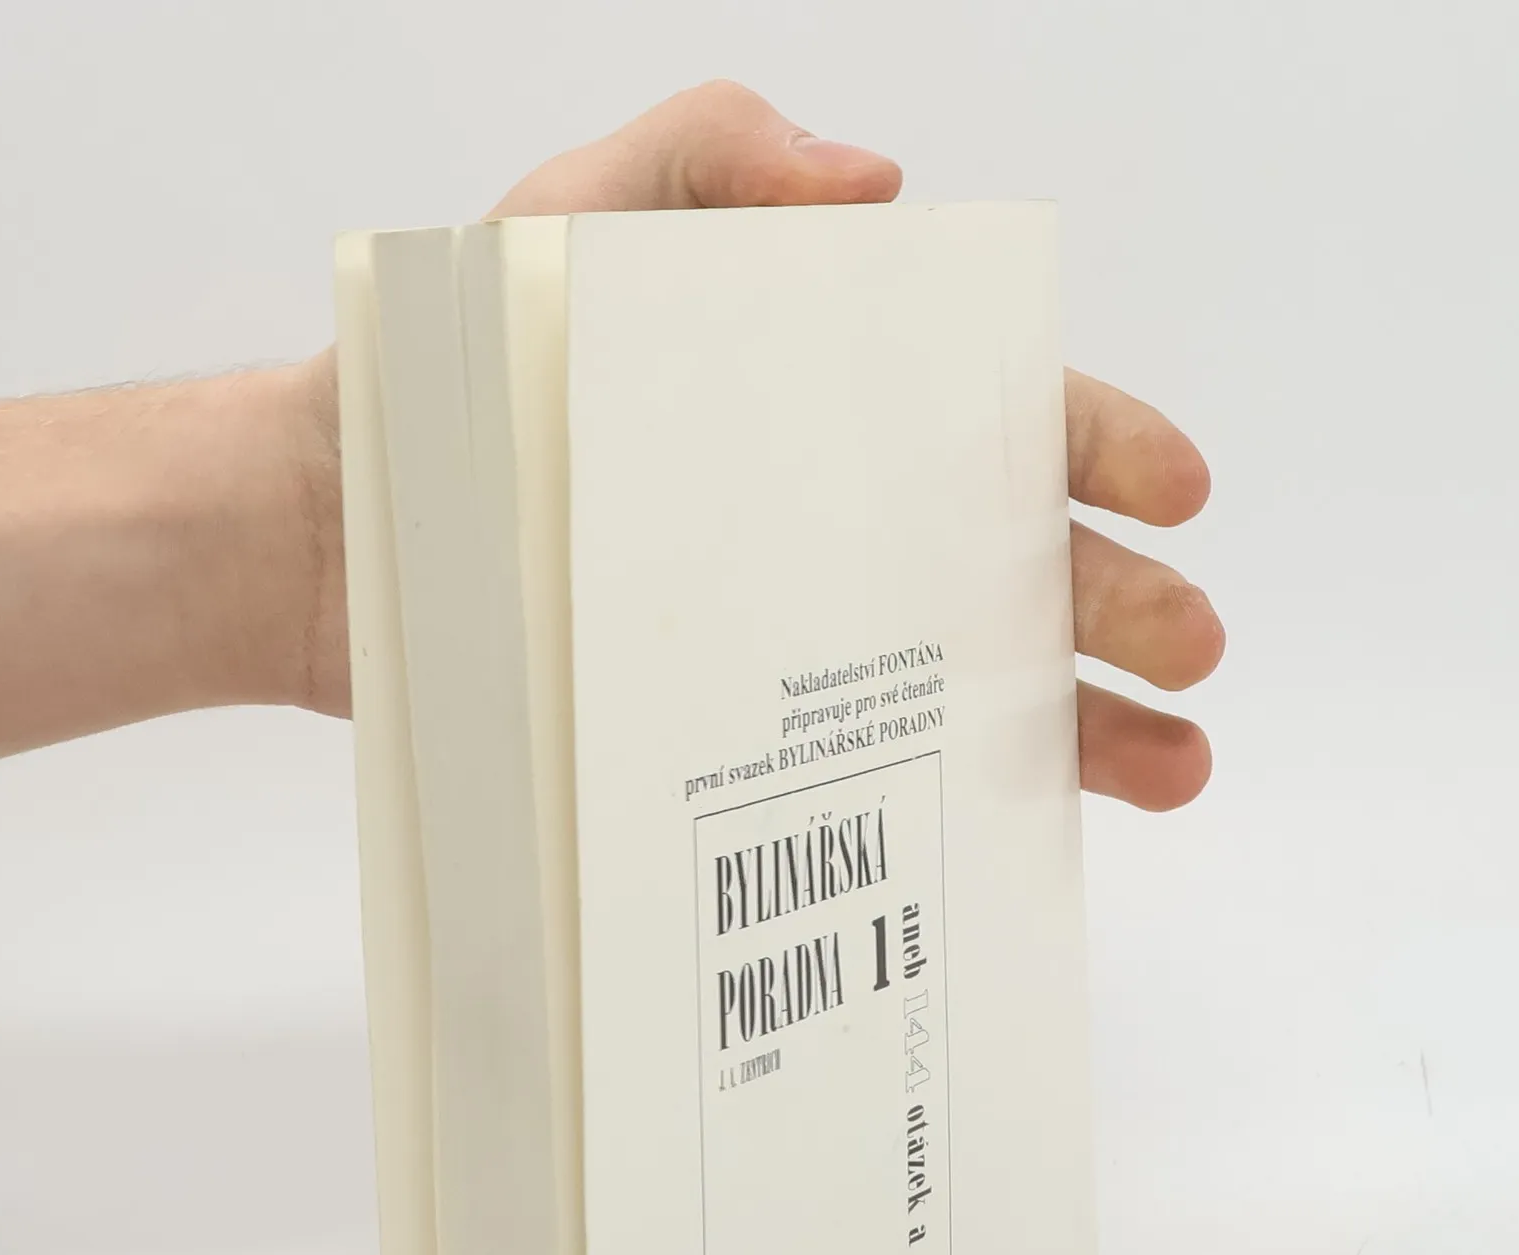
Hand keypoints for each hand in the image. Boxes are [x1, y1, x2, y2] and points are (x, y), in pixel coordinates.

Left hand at [486, 81, 1223, 811]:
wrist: (330, 536)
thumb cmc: (447, 373)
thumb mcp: (572, 220)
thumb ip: (711, 160)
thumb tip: (879, 184)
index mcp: (827, 399)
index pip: (997, 411)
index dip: (1099, 442)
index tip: (1173, 488)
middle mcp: (830, 522)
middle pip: (1014, 557)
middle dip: (1117, 597)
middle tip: (1189, 644)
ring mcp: (789, 636)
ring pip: (969, 678)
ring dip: (1082, 720)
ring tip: (1170, 763)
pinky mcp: (734, 733)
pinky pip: (870, 768)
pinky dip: (957, 796)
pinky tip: (1029, 830)